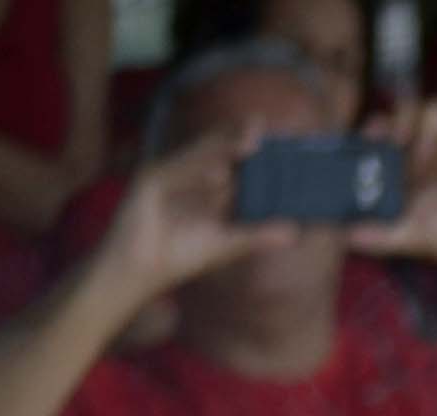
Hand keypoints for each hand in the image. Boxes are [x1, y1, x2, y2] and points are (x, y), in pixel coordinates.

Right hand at [97, 123, 293, 307]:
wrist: (141, 270)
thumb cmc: (180, 256)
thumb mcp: (227, 244)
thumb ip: (257, 235)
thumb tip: (294, 231)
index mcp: (208, 184)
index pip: (234, 160)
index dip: (253, 148)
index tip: (280, 141)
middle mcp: (190, 173)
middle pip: (217, 149)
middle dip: (239, 138)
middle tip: (264, 124)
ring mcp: (169, 173)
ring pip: (198, 155)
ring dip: (222, 147)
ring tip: (250, 142)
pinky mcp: (148, 181)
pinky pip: (175, 171)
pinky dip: (194, 169)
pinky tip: (218, 171)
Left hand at [352, 100, 436, 277]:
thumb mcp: (410, 234)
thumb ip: (380, 235)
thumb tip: (349, 237)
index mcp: (408, 155)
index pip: (385, 123)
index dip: (374, 126)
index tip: (369, 141)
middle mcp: (431, 142)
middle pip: (407, 106)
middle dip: (399, 122)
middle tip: (396, 146)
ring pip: (436, 109)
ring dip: (427, 137)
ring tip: (427, 168)